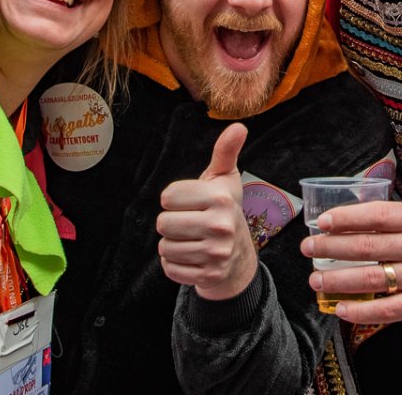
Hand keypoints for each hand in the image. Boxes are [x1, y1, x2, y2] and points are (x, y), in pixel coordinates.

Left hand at [157, 123, 258, 301]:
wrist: (238, 256)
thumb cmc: (225, 209)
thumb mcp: (225, 179)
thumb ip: (225, 152)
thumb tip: (239, 126)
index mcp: (220, 199)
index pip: (168, 197)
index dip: (175, 199)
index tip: (191, 202)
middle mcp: (221, 226)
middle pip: (163, 224)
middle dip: (171, 223)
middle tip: (190, 222)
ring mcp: (216, 254)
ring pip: (165, 247)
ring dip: (172, 244)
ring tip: (191, 239)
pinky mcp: (209, 276)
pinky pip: (170, 268)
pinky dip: (175, 264)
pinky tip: (192, 257)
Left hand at [300, 201, 401, 324]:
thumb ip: (394, 220)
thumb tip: (347, 219)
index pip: (378, 216)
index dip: (347, 218)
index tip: (322, 222)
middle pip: (369, 247)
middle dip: (333, 249)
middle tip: (308, 250)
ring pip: (373, 279)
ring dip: (339, 280)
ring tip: (316, 280)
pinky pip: (388, 310)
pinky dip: (362, 311)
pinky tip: (341, 309)